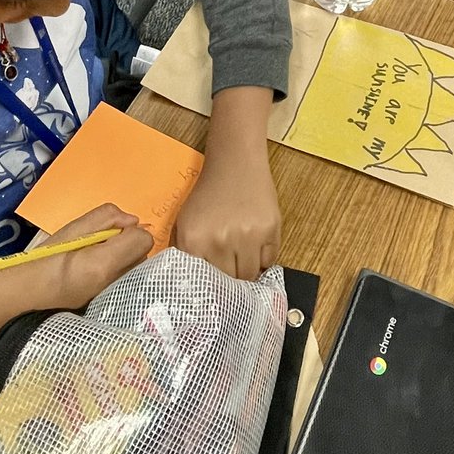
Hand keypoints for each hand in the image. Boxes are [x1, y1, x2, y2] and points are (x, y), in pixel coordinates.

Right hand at [46, 203, 152, 307]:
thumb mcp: (73, 228)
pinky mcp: (111, 304)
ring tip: (95, 261)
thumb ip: (106, 217)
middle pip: (142, 254)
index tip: (110, 233)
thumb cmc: (44, 260)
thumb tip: (132, 221)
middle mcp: (114, 284)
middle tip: (100, 245)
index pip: (143, 240)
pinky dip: (117, 273)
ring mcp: (114, 297)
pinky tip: (96, 275)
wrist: (27, 297)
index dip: (129, 231)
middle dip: (128, 244)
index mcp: (104, 265)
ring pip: (135, 268)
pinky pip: (126, 280)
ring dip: (123, 259)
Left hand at [172, 147, 280, 280]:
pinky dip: (263, 258)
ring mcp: (247, 236)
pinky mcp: (270, 229)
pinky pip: (269, 260)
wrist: (235, 163)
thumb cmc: (208, 194)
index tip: (213, 285)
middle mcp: (220, 241)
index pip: (203, 282)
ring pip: (250, 275)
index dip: (208, 285)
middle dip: (228, 278)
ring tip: (242, 255)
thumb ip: (183, 255)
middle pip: (228, 282)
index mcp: (194, 240)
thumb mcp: (184, 222)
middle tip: (229, 268)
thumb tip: (188, 289)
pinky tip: (256, 243)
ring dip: (247, 270)